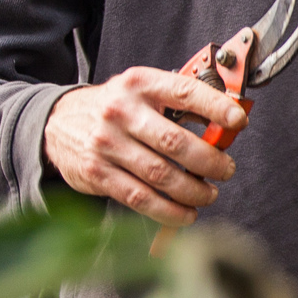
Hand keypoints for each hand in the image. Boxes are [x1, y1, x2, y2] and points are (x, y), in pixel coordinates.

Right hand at [44, 68, 247, 225]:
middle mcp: (121, 111)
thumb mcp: (142, 90)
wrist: (57, 122)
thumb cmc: (113, 107)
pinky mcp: (98, 174)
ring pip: (161, 175)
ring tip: (208, 194)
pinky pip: (141, 198)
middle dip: (210, 161)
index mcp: (139, 83)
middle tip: (226, 170)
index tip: (240, 120)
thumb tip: (226, 122)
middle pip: (176, 142)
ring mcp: (107, 144)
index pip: (185, 91)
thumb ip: (180, 102)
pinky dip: (170, 211)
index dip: (216, 107)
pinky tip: (186, 213)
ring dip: (194, 191)